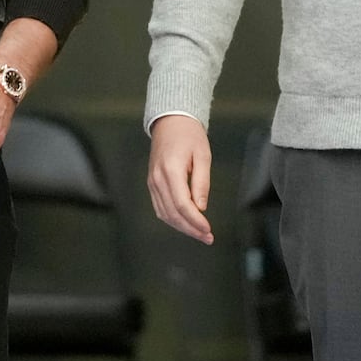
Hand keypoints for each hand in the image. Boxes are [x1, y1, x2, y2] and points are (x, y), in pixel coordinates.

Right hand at [147, 114, 213, 244]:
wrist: (170, 122)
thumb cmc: (189, 135)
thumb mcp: (202, 155)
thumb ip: (201, 182)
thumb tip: (201, 207)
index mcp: (170, 170)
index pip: (182, 204)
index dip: (195, 221)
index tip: (208, 229)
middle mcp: (158, 178)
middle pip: (172, 213)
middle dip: (191, 229)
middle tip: (207, 237)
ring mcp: (152, 182)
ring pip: (165, 213)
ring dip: (182, 227)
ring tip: (199, 233)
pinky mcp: (152, 183)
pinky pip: (160, 207)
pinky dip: (173, 219)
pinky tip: (186, 223)